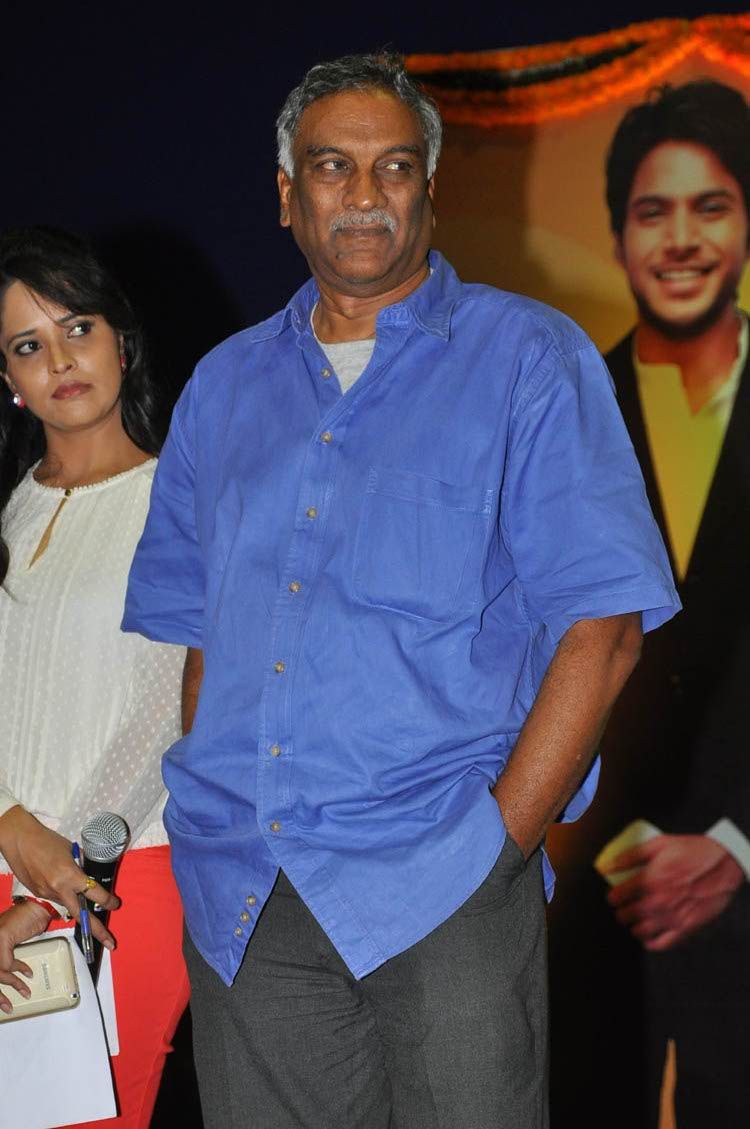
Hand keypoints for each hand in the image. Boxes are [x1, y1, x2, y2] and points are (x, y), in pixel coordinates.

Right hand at [0, 806, 118, 947]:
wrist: (20, 841)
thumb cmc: (48, 841)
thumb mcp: (71, 852)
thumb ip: (81, 866)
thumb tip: (89, 876)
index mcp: (70, 875)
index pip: (95, 893)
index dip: (108, 900)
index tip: (115, 904)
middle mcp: (59, 889)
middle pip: (81, 915)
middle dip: (97, 930)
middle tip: (110, 943)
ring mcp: (47, 894)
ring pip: (68, 906)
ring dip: (77, 908)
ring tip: (85, 910)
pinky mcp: (38, 895)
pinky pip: (55, 900)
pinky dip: (62, 896)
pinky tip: (60, 884)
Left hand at [0, 900, 50, 1013]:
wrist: (39, 904)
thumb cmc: (29, 919)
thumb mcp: (14, 940)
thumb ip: (8, 955)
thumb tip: (9, 975)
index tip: (4, 998)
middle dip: (0, 995)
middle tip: (7, 1006)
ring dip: (12, 985)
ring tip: (24, 992)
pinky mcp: (1, 939)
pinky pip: (7, 964)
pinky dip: (19, 971)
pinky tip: (28, 973)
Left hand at [605, 834, 743, 949]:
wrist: (724, 862)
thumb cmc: (693, 851)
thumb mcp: (658, 844)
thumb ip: (630, 855)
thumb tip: (608, 864)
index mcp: (649, 880)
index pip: (618, 896)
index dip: (613, 897)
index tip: (614, 897)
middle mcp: (658, 901)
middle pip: (626, 916)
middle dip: (621, 912)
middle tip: (623, 909)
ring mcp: (672, 916)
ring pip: (641, 931)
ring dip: (633, 927)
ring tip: (634, 921)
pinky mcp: (687, 927)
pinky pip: (663, 944)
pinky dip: (651, 943)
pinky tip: (648, 938)